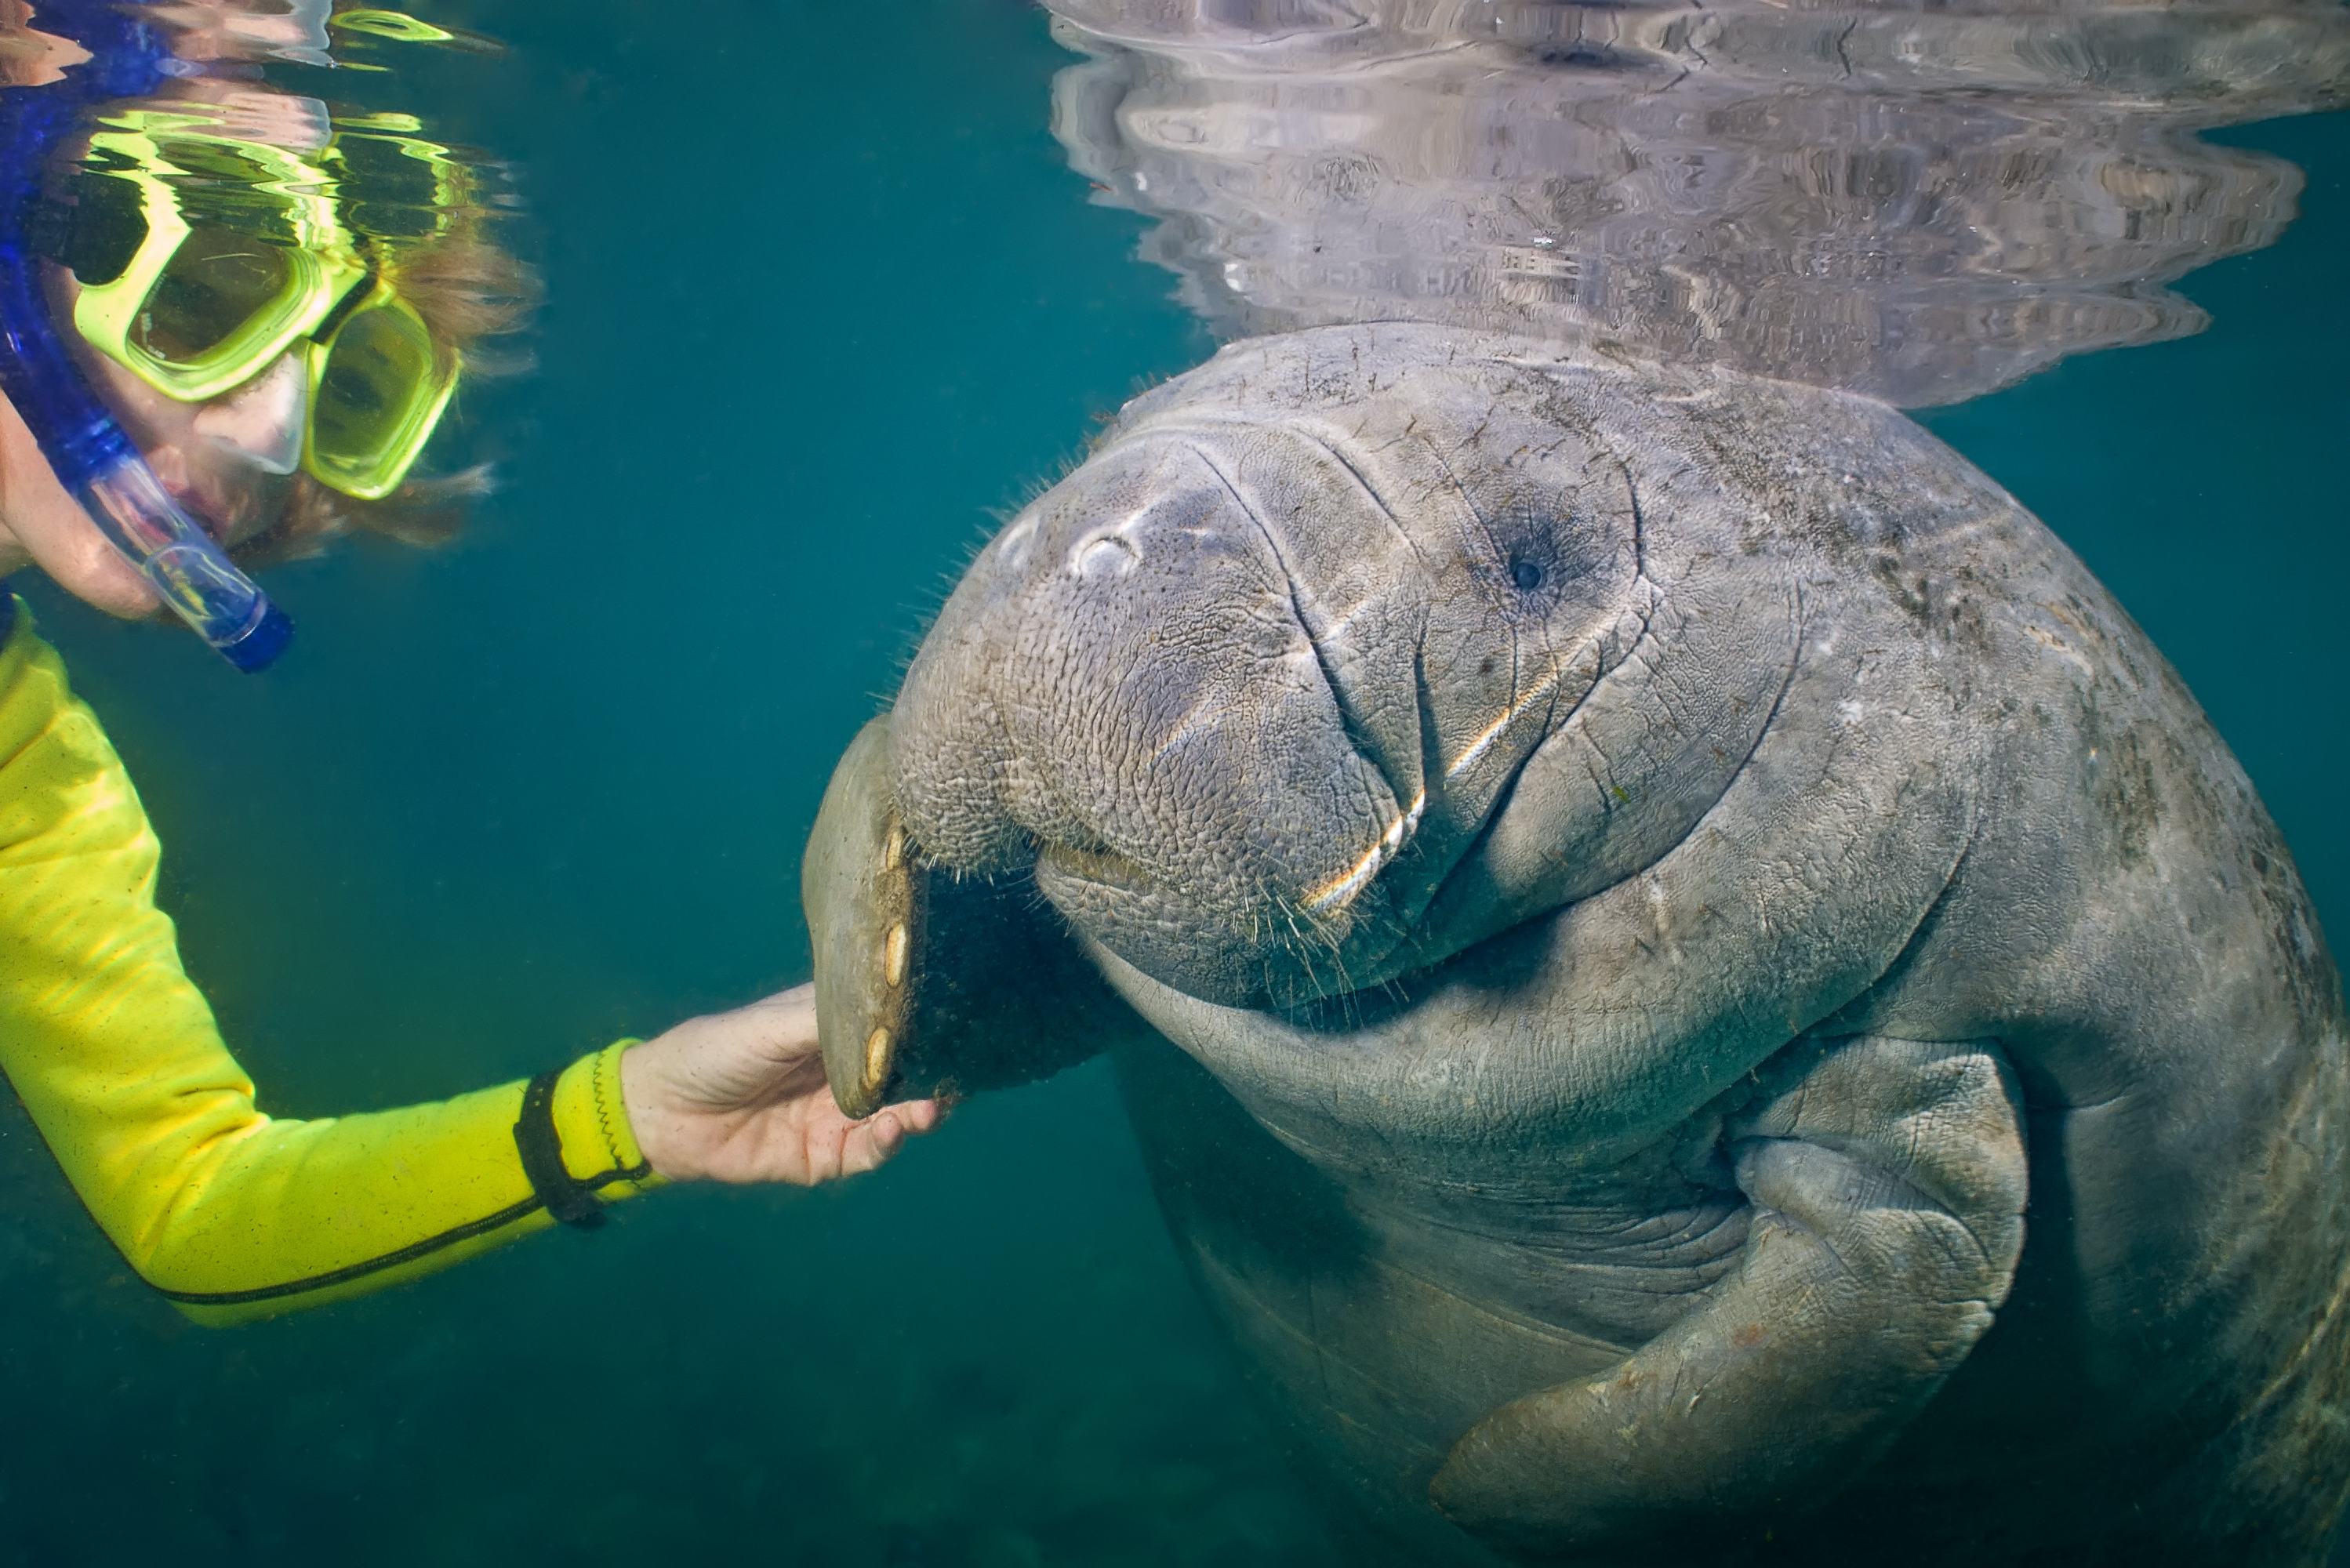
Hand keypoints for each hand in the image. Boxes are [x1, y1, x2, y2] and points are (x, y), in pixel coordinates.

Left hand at [618, 983, 942, 1184]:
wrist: (660, 1112)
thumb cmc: (715, 1051)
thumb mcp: (774, 1024)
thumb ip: (831, 1019)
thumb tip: (894, 1006)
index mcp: (833, 1030)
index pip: (890, 1028)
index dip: (924, 1029)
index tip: (959, 1027)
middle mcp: (842, 1072)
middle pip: (902, 1076)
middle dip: (931, 1075)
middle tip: (955, 1074)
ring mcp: (835, 1116)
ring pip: (893, 1117)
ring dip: (916, 1112)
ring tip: (928, 1107)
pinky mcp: (822, 1158)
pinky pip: (864, 1155)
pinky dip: (884, 1145)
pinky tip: (892, 1129)